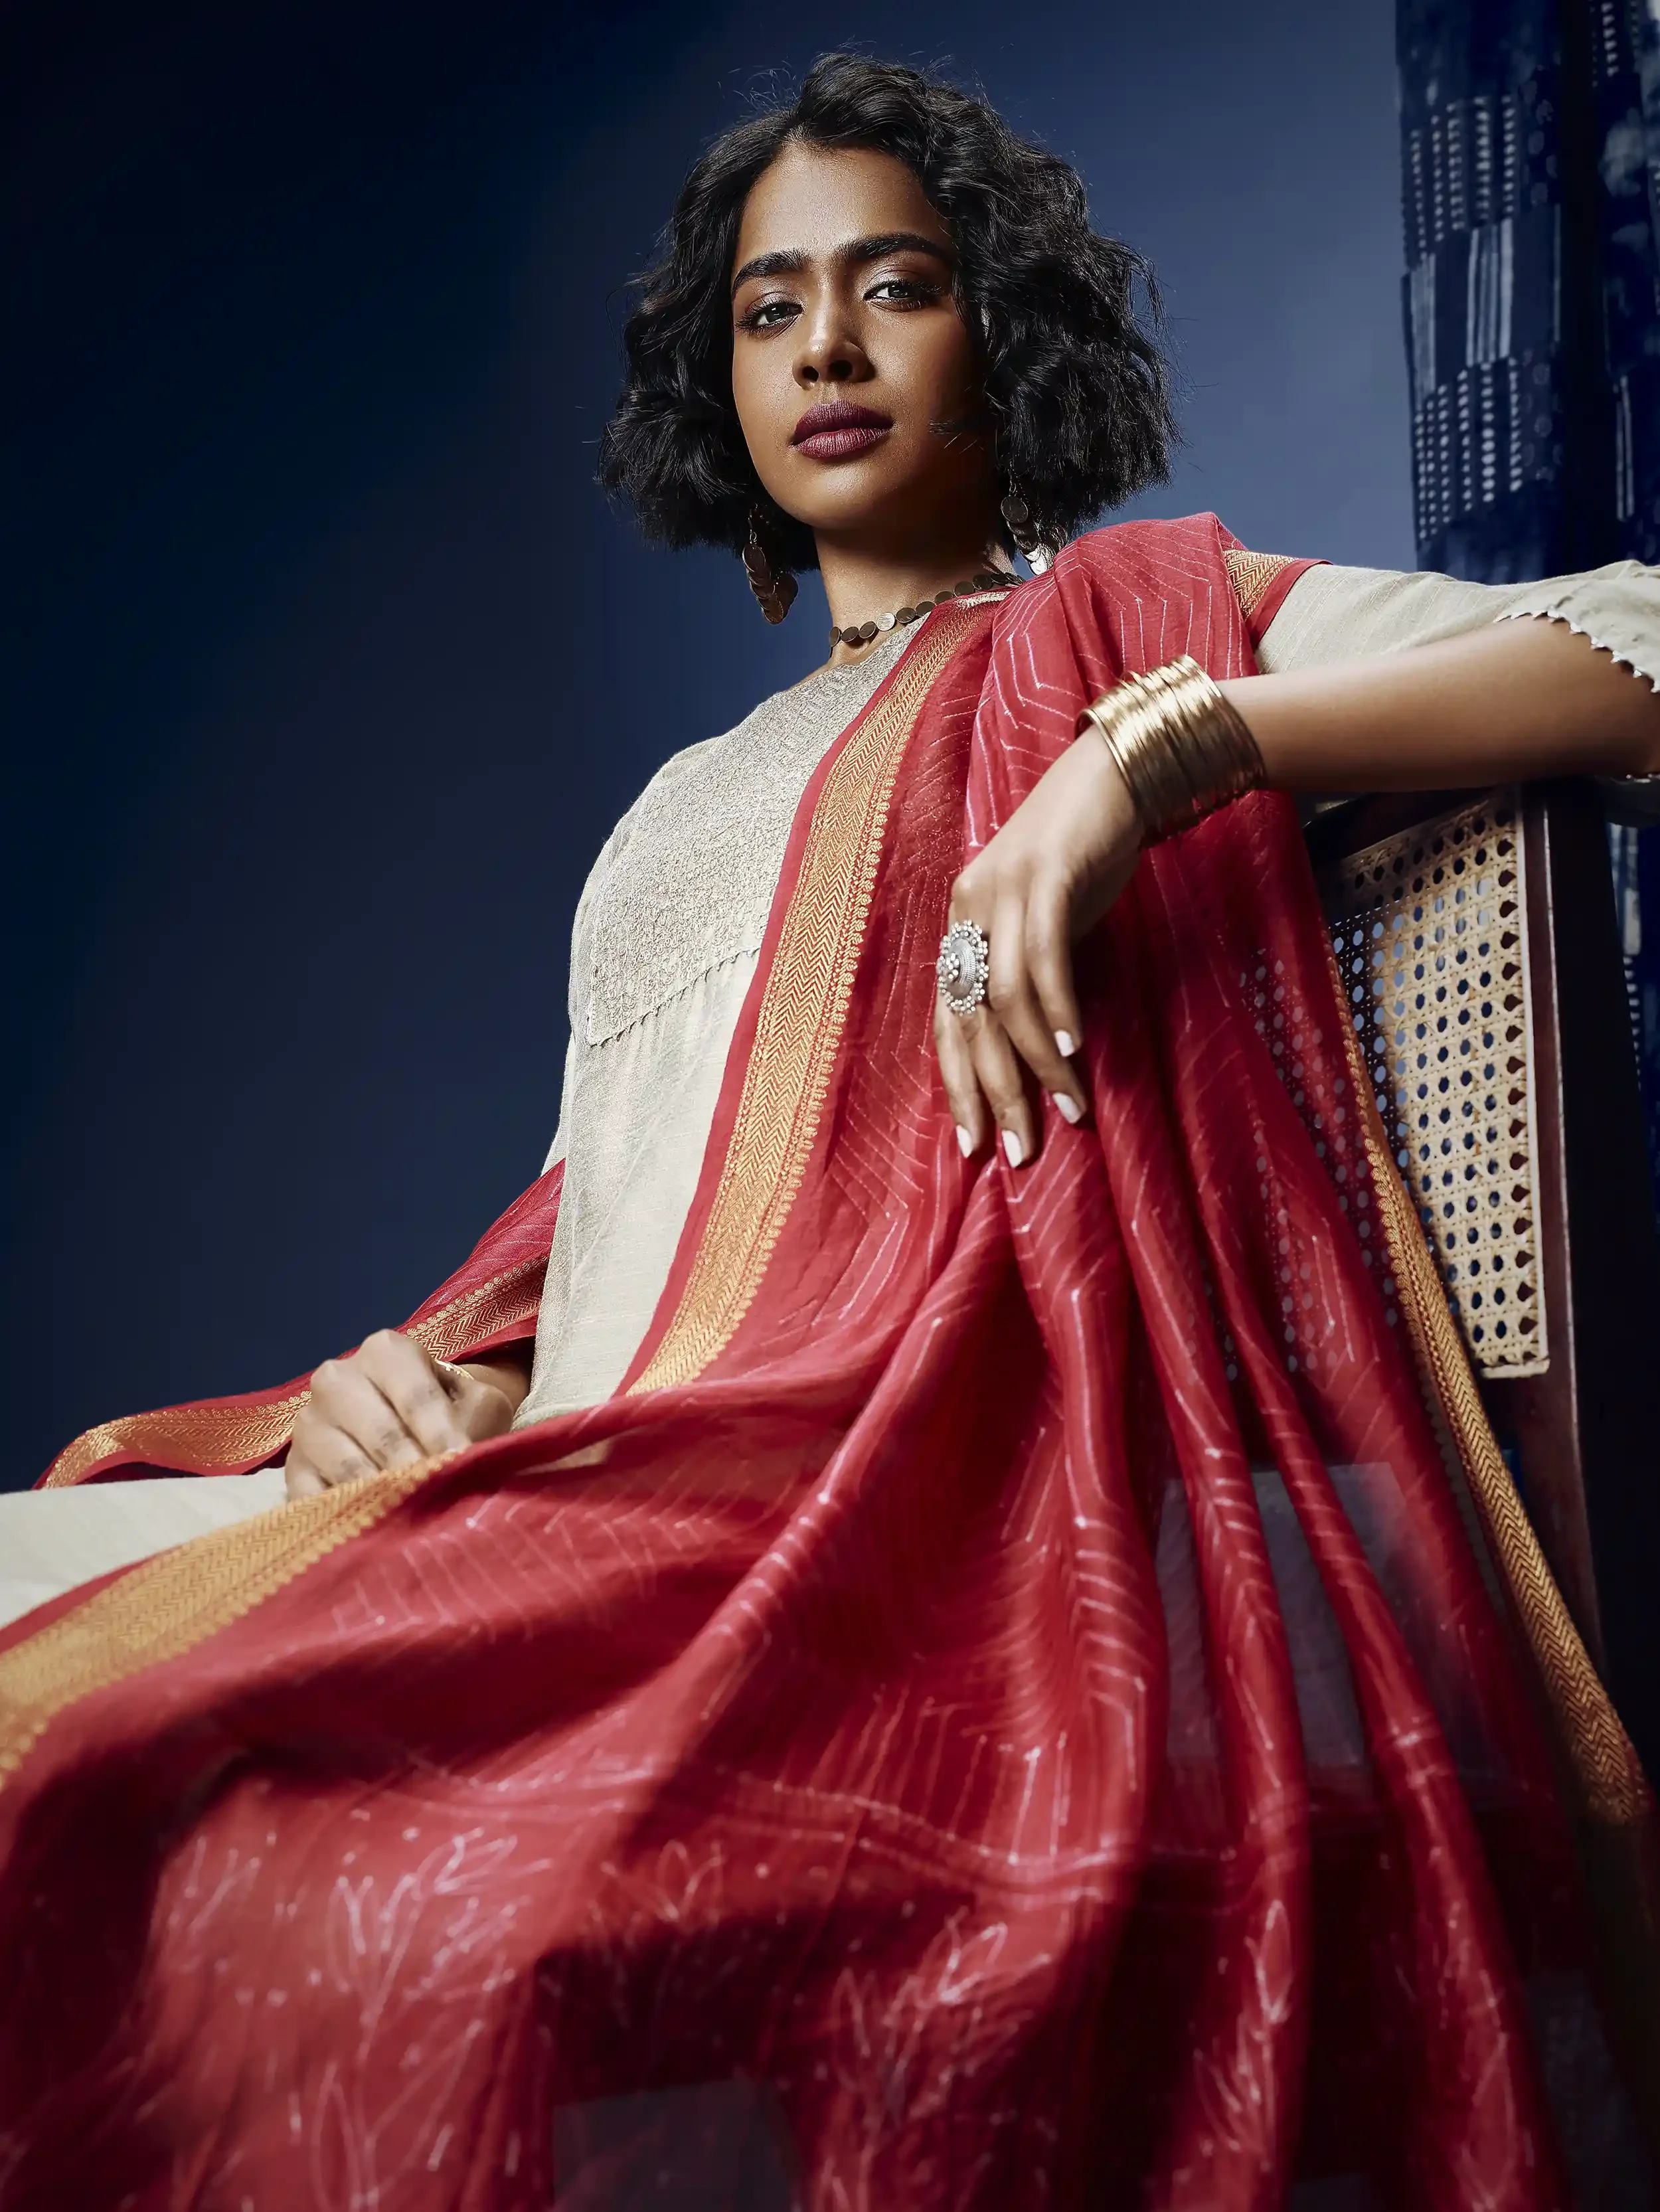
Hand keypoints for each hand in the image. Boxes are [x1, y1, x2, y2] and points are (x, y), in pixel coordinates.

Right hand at [284, 1331, 528, 1499]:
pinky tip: (374, 1528)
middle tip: (439, 1496)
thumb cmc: (456, 1412)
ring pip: (347, 1467)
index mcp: (386, 1352)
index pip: (416, 1396)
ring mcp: (309, 1423)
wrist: (421, 1428)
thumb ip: (473, 1423)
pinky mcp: (294, 1468)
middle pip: (379, 1432)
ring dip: (384, 1496)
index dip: (442, 1435)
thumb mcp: (478, 1405)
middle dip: (414, 1468)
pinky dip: (344, 1516)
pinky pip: (315, 1497)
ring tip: (414, 1516)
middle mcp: (338, 1379)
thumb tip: (460, 1462)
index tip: (460, 1464)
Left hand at [933, 731, 1140, 1165]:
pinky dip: (1057, 1011)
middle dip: (993, 1093)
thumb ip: (1028, 974)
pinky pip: (1043, 959)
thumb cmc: (1085, 858)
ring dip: (1037, 1064)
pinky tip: (1073, 1052)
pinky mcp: (1044, 877)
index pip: (948, 1021)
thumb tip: (1032, 1051)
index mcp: (961, 924)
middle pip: (969, 1020)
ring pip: (1005, 999)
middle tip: (1017, 1151)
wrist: (1117, 775)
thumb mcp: (1046, 921)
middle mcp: (969, 909)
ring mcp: (1002, 891)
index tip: (975, 1145)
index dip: (959, 1086)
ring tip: (1068, 1110)